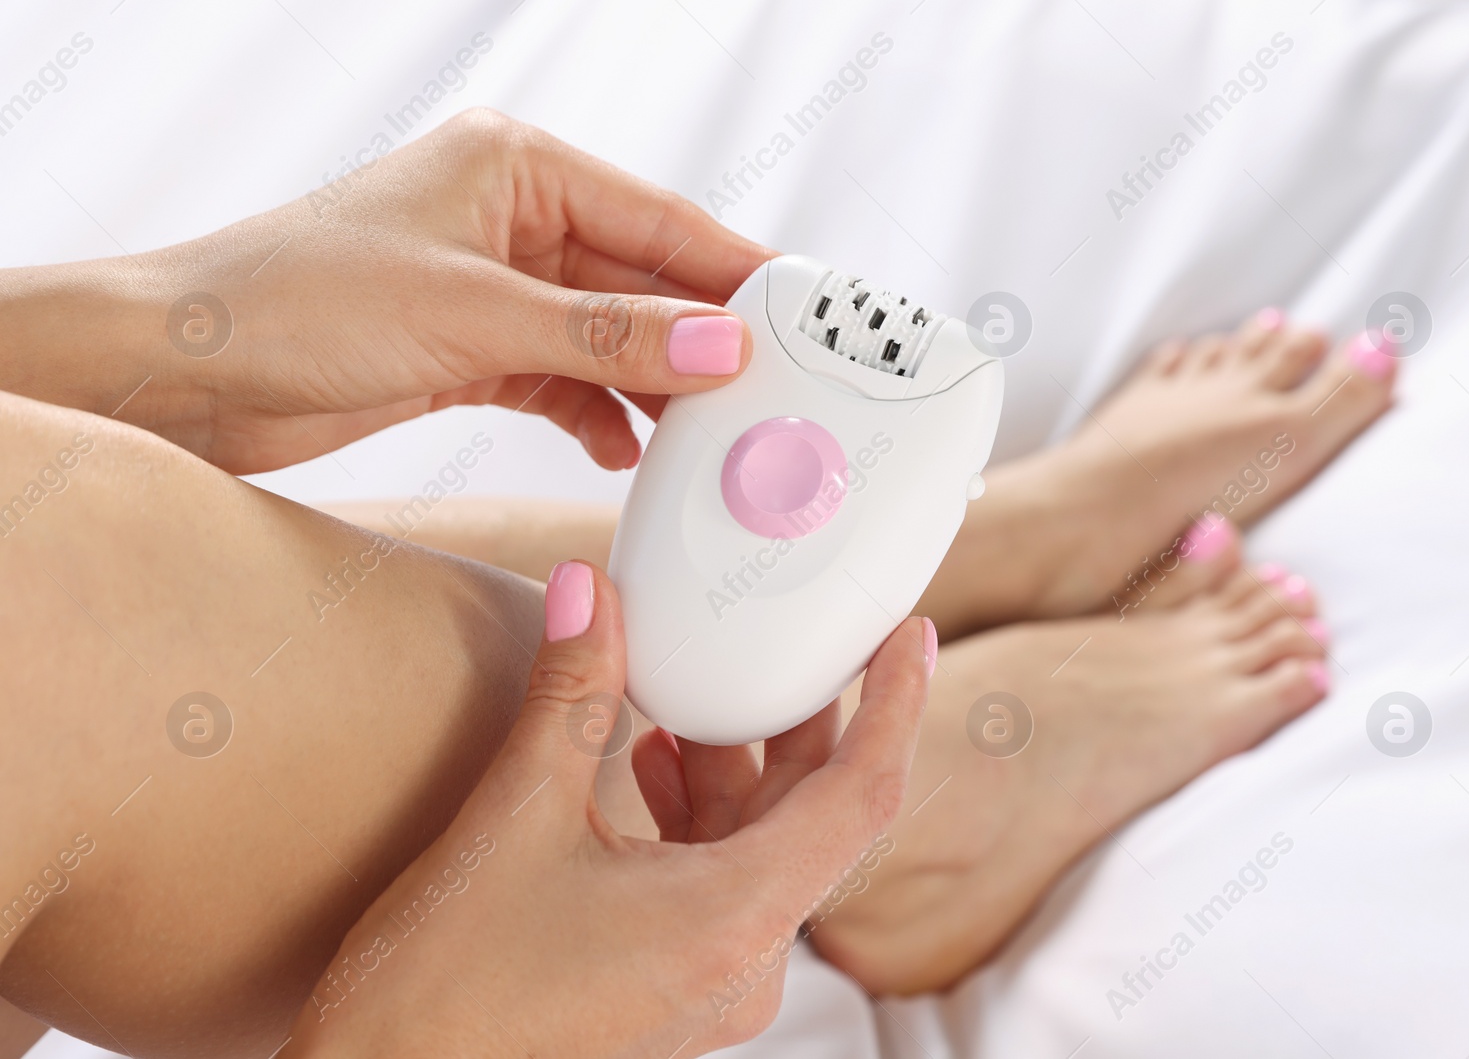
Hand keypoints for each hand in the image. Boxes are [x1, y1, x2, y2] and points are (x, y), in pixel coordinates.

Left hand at [0, 109, 775, 474]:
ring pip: (608, 336)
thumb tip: (719, 347)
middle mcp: (510, 219)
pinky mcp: (470, 349)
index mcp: (516, 167)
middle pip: (641, 281)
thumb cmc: (296, 304)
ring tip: (712, 434)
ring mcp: (492, 286)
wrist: (181, 371)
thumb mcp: (473, 316)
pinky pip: (564, 378)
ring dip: (654, 385)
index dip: (736, 271)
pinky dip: (597, 411)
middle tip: (775, 392)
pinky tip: (626, 448)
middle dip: (702, 339)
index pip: (659, 220)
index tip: (807, 318)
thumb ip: (605, 336)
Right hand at [282, 562, 933, 1057]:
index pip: (861, 795)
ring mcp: (710, 986)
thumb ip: (569, 695)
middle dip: (794, 723)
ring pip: (760, 851)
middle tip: (781, 641)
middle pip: (811, 817)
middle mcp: (744, 964)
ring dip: (732, 770)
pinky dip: (697, 821)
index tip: (908, 637)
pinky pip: (718, 887)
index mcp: (735, 921)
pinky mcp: (671, 991)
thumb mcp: (512, 821)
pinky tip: (646, 772)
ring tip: (686, 701)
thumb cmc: (442, 996)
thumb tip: (590, 590)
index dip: (896, 705)